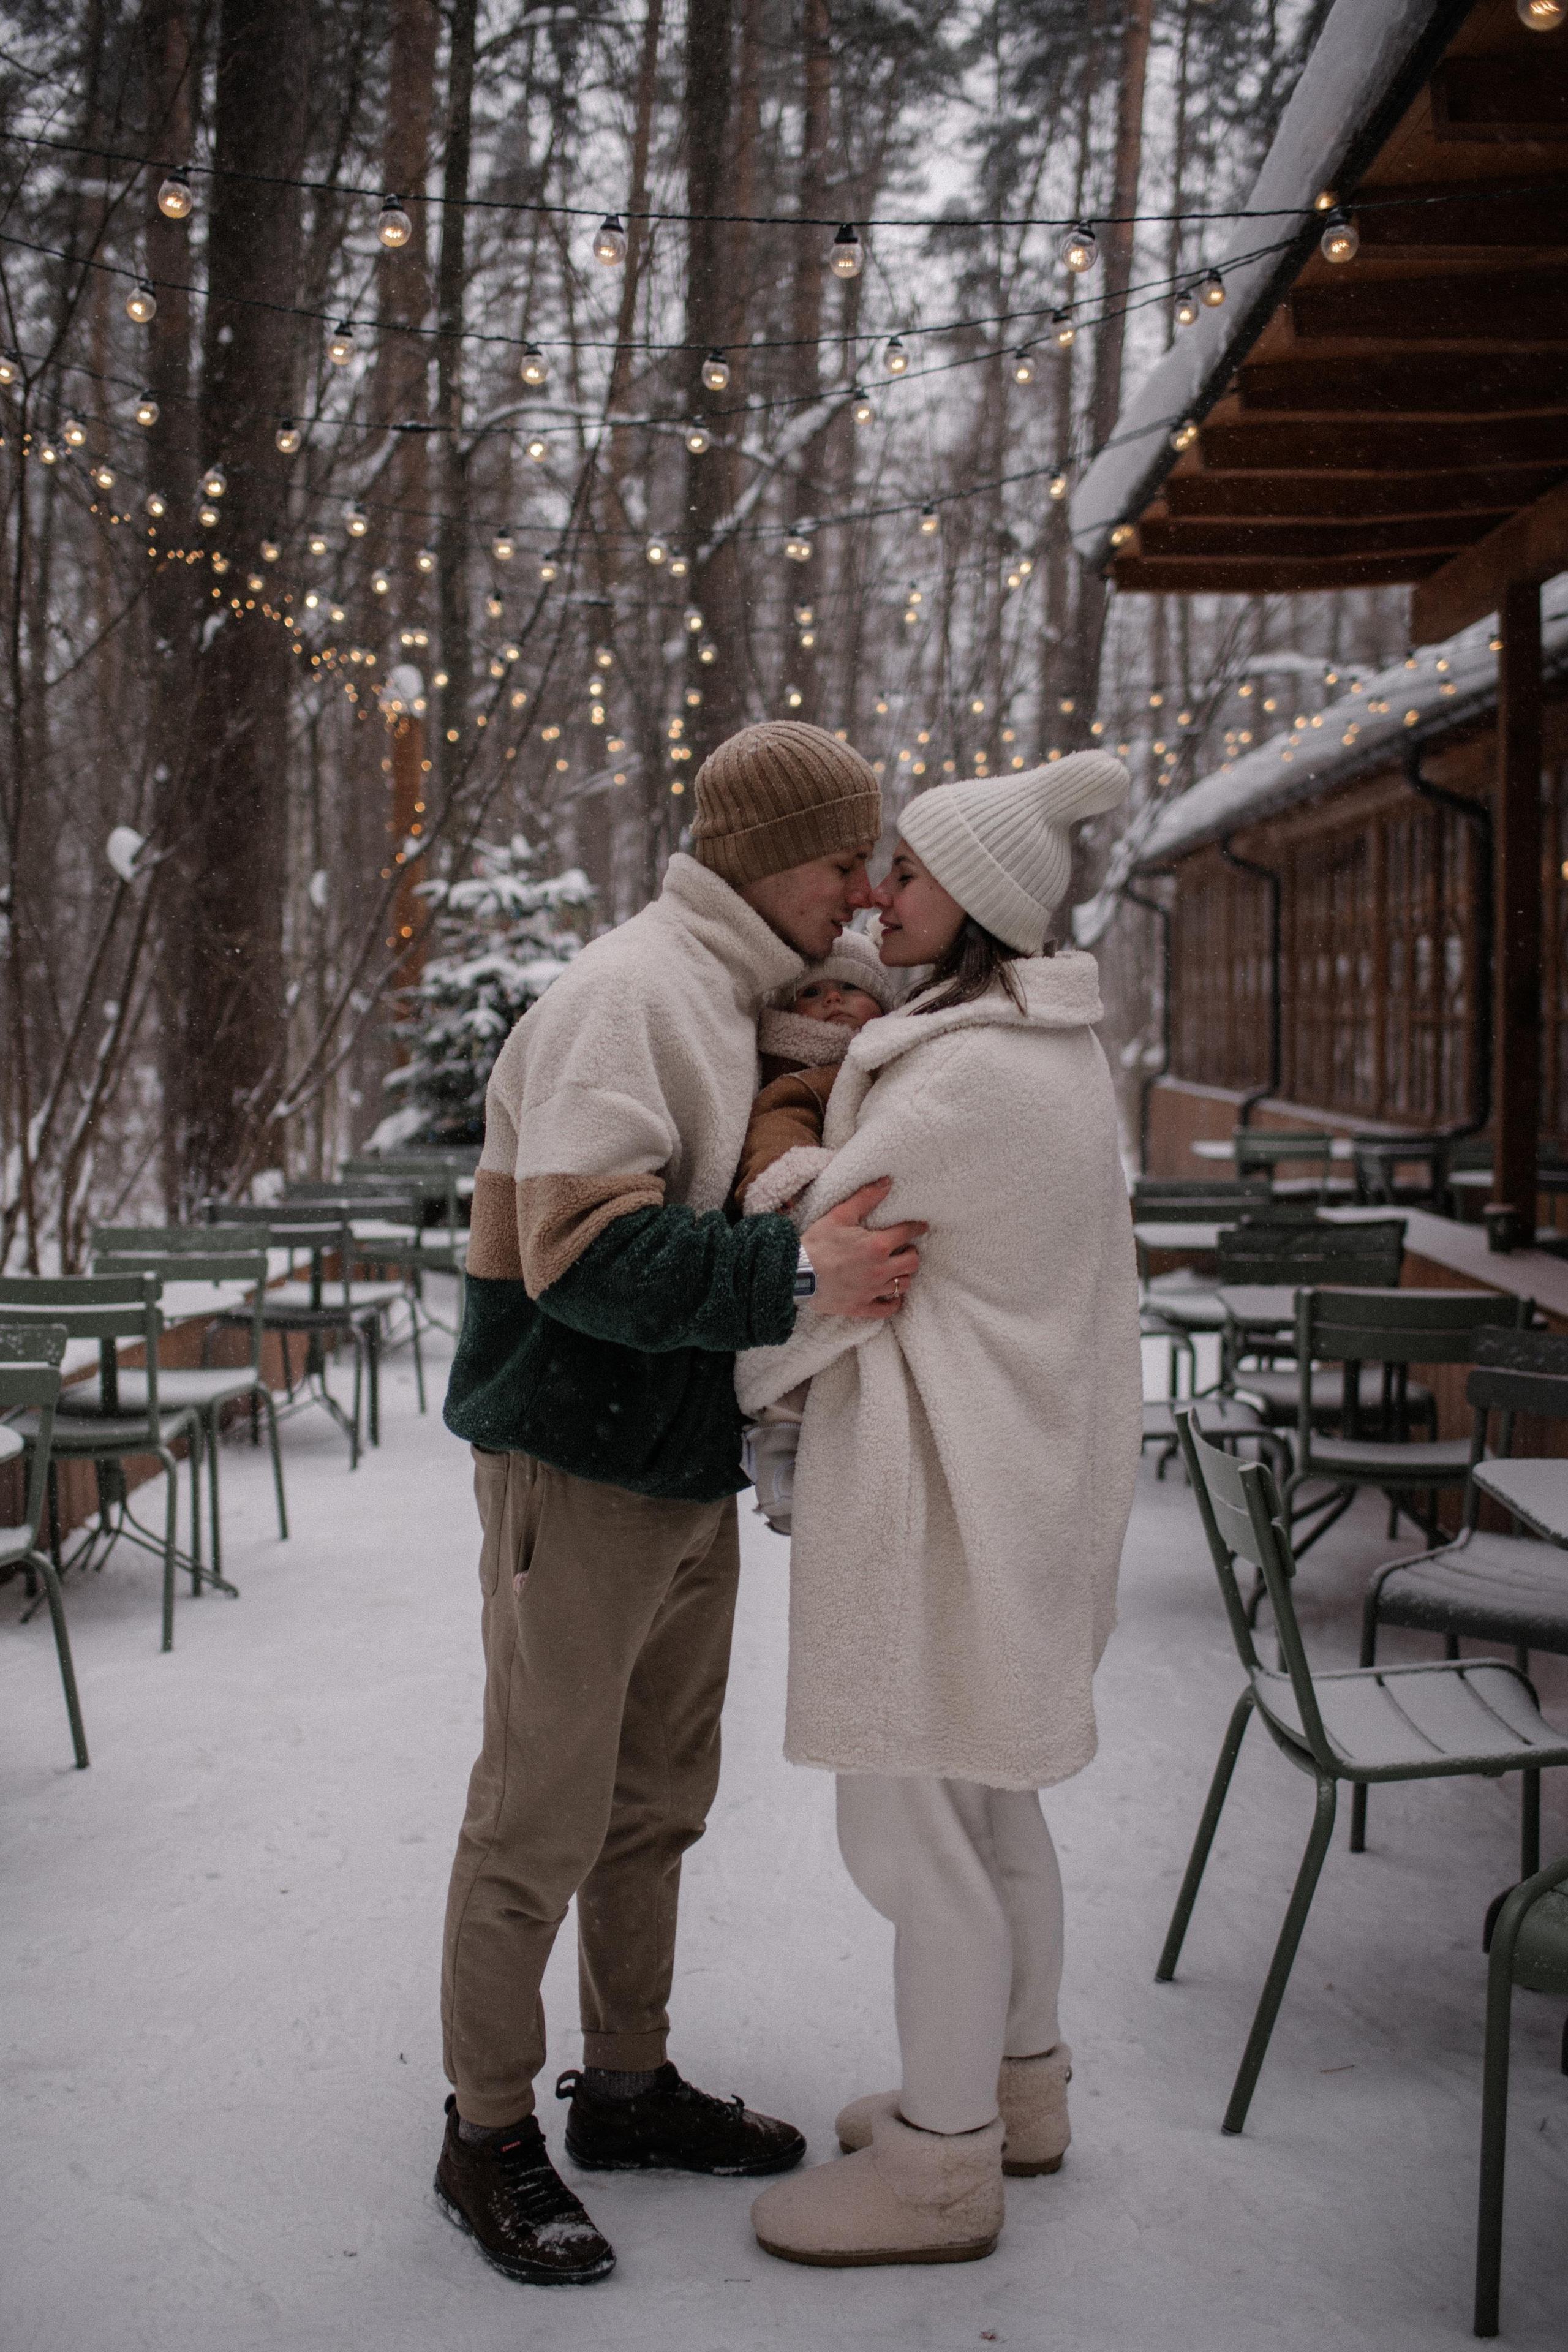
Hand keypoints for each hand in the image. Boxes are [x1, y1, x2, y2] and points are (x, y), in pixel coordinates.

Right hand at [801, 1179, 925, 1320]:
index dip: (917, 1228)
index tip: (921, 1227)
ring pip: (903, 1285)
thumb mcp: (840, 1215)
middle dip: (912, 1253)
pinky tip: (892, 1296)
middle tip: (906, 1249)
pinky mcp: (861, 1307)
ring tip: (898, 1269)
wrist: (796, 1273)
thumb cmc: (817, 1243)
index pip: (907, 1233)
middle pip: (912, 1262)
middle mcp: (880, 1270)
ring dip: (904, 1275)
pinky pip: (887, 1309)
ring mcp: (872, 1291)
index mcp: (877, 1245)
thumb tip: (886, 1182)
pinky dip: (894, 1302)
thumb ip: (865, 1198)